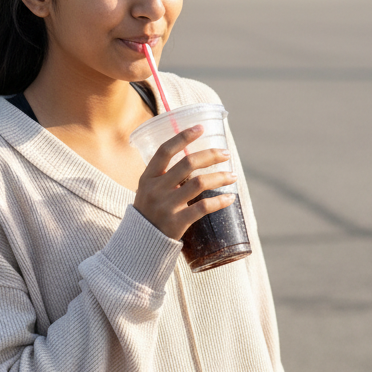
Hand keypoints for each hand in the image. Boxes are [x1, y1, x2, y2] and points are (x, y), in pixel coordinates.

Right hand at [133, 125, 236, 241]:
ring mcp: (166, 206)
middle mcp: (156, 189)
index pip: (165, 150)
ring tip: (232, 176)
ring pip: (199, 183)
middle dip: (211, 155)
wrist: (140, 244)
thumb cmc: (149, 212)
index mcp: (147, 177)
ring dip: (220, 177)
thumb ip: (164, 176)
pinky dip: (219, 201)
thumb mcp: (148, 190)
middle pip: (188, 163)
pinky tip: (230, 198)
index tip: (201, 128)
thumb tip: (193, 158)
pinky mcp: (177, 222)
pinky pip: (203, 208)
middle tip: (226, 154)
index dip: (183, 136)